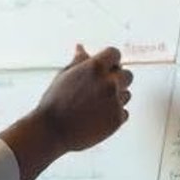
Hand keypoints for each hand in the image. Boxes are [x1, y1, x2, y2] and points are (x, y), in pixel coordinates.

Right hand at [0, 45, 133, 179]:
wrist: (52, 131)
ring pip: (126, 94)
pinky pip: (123, 112)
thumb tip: (81, 48)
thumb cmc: (55, 102)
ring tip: (94, 106)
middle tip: (98, 90)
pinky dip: (113, 115)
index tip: (103, 69)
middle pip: (127, 75)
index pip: (115, 54)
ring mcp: (115, 101)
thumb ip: (78, 61)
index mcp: (95, 67)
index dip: (109, 61)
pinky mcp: (117, 119)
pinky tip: (96, 117)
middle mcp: (109, 82)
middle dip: (116, 80)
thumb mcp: (64, 76)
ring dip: (115, 98)